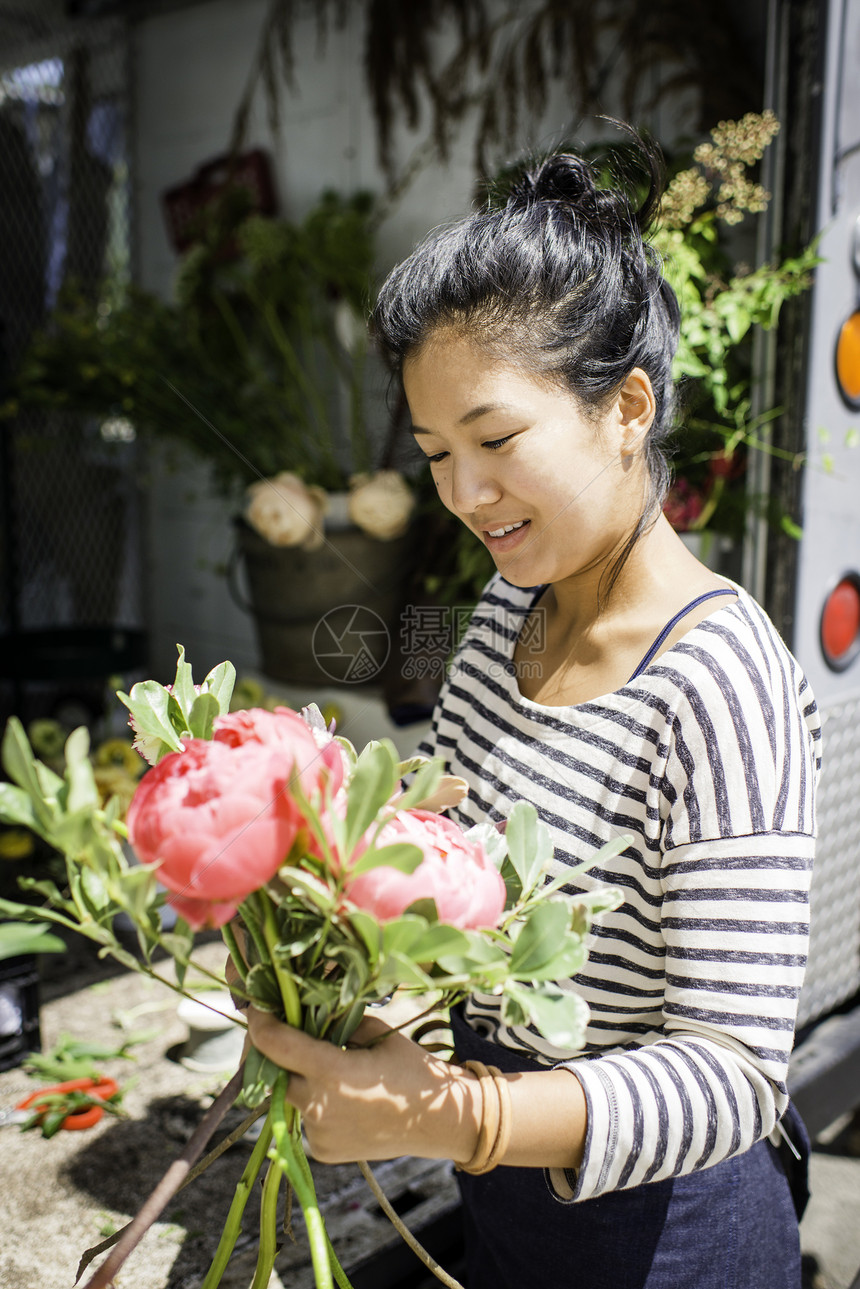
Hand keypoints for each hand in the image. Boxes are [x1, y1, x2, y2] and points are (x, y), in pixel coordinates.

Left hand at [246, 1007, 479, 1165]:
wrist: (439, 1122)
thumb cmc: (412, 1069)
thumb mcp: (377, 1033)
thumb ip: (337, 1022)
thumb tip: (305, 1010)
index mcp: (333, 1073)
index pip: (276, 1045)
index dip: (260, 1024)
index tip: (256, 1008)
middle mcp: (319, 1108)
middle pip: (276, 1072)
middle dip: (275, 1051)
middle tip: (287, 1031)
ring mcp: (319, 1134)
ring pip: (289, 1095)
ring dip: (297, 1076)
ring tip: (326, 1063)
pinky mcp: (322, 1151)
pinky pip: (305, 1116)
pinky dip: (313, 1100)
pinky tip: (341, 1094)